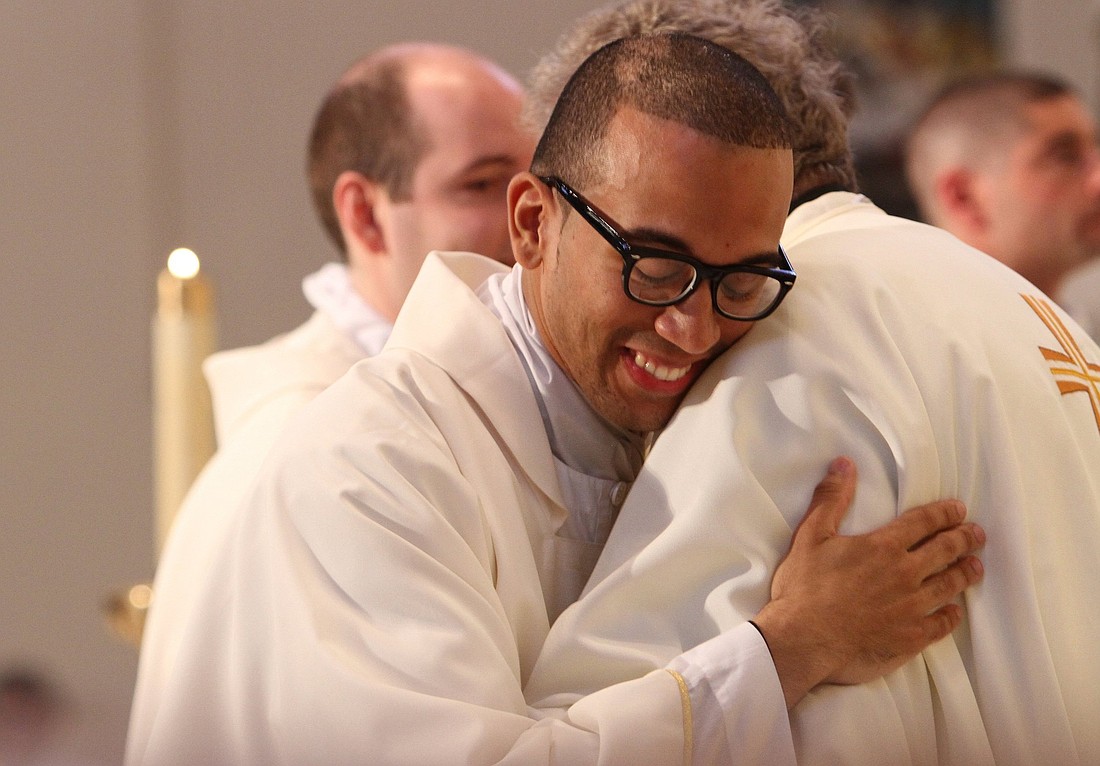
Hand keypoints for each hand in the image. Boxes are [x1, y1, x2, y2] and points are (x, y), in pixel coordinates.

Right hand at [752, 456, 984, 708]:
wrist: (804, 640)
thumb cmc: (804, 588)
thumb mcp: (811, 535)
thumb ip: (831, 499)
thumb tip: (844, 464)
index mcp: (883, 547)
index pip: (924, 523)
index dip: (944, 514)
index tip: (958, 510)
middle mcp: (905, 574)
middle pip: (945, 551)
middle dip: (965, 539)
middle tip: (977, 534)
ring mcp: (911, 607)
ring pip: (950, 585)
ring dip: (965, 573)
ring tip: (975, 566)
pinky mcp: (910, 637)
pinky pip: (942, 624)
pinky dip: (951, 615)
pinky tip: (954, 611)